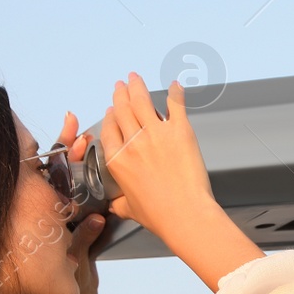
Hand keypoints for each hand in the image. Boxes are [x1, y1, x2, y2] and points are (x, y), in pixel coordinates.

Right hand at [97, 72, 263, 290]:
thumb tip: (113, 205)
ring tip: (134, 78)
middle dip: (121, 95)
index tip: (112, 109)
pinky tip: (175, 85)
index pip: (109, 130)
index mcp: (118, 160)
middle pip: (122, 110)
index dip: (110, 116)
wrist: (184, 213)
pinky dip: (175, 93)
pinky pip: (175, 105)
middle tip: (121, 85)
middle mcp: (132, 143)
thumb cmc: (158, 215)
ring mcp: (155, 134)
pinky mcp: (179, 131)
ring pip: (141, 102)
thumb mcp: (129, 209)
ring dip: (137, 87)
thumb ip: (118, 203)